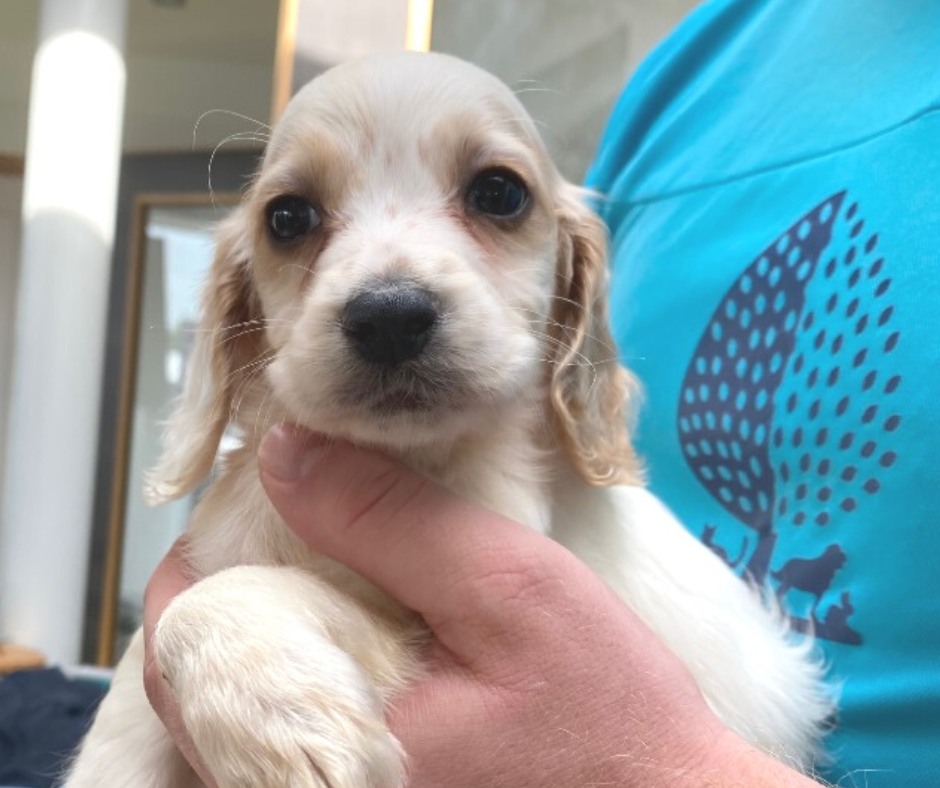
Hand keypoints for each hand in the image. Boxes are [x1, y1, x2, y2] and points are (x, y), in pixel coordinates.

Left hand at [144, 426, 821, 786]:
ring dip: (276, 631)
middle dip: (237, 594)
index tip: (244, 505)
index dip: (198, 567)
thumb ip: (391, 521)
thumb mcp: (505, 589)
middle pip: (206, 690)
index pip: (184, 662)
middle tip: (295, 527)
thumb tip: (285, 450)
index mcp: (326, 754)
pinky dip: (316, 670)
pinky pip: (306, 738)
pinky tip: (367, 626)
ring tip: (333, 567)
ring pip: (250, 718)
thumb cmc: (607, 711)